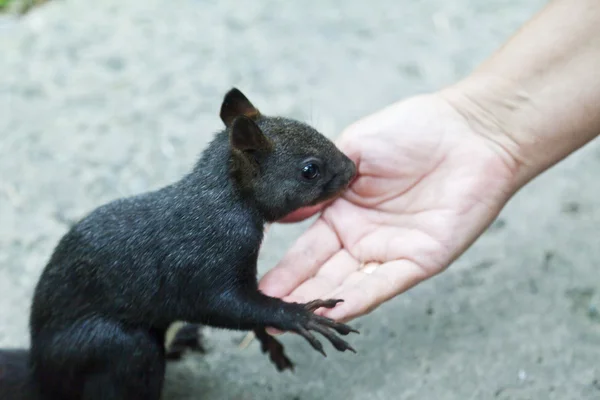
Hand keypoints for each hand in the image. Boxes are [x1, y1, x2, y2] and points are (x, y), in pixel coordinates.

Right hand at [259, 92, 519, 323]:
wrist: (468, 130)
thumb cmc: (412, 129)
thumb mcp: (351, 149)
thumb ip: (319, 183)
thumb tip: (283, 209)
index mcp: (343, 211)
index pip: (306, 248)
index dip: (284, 270)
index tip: (257, 285)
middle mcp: (362, 237)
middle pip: (322, 274)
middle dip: (293, 296)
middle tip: (262, 318)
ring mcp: (389, 249)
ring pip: (348, 285)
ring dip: (319, 305)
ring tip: (287, 323)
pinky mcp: (420, 258)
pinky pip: (384, 283)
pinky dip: (359, 298)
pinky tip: (332, 313)